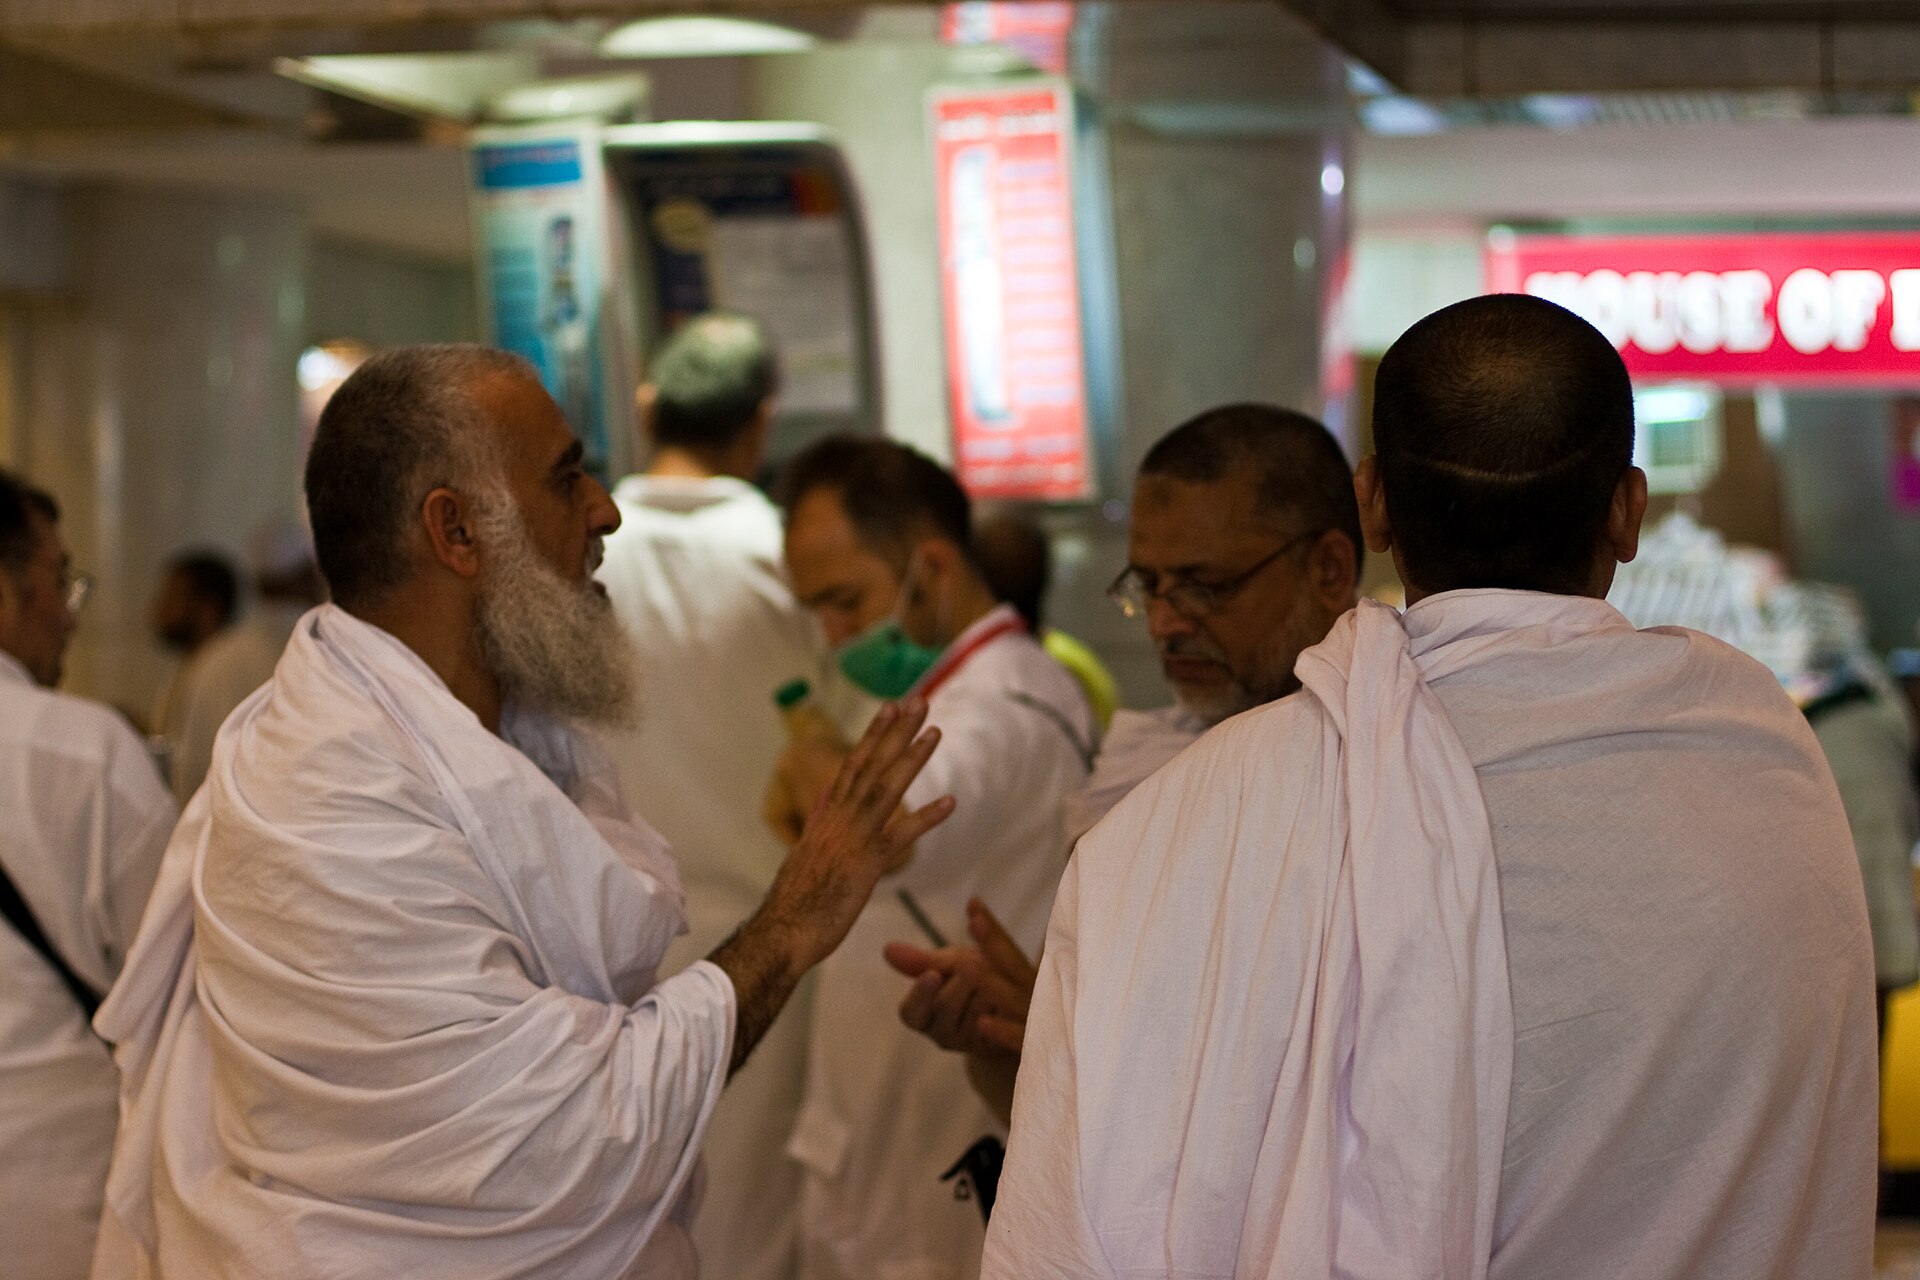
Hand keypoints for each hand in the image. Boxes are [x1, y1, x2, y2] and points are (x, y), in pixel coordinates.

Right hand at [712, 700, 953, 1073]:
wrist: (783, 931)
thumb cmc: (795, 900)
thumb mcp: (805, 851)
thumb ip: (818, 820)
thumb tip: (825, 793)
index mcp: (827, 816)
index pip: (853, 765)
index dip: (873, 735)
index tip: (891, 708)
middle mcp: (838, 819)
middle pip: (870, 766)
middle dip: (895, 732)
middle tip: (918, 701)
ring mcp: (852, 838)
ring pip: (885, 789)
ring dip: (911, 758)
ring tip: (934, 731)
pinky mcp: (865, 864)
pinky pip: (900, 836)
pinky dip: (926, 817)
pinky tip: (950, 801)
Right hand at [883, 899, 1035, 1056]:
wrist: (1015, 996)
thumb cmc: (974, 972)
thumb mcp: (949, 963)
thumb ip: (922, 960)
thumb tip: (886, 948)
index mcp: (920, 1015)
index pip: (911, 1011)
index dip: (921, 993)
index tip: (933, 974)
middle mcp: (939, 1034)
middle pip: (945, 1007)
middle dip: (963, 979)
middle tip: (976, 960)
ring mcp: (965, 1044)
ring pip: (974, 1012)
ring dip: (987, 986)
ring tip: (996, 974)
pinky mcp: (991, 1049)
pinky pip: (997, 1023)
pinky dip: (1001, 1003)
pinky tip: (1005, 994)